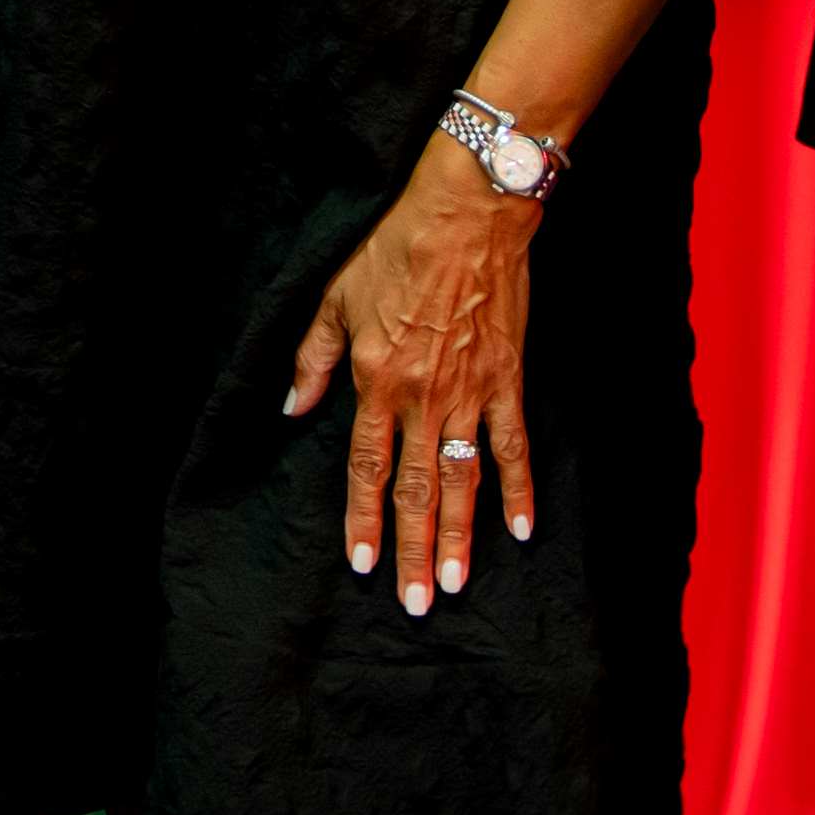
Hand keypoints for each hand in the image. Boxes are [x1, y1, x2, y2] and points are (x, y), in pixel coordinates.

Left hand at [283, 137, 540, 614]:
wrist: (468, 211)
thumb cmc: (396, 246)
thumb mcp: (335, 296)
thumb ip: (314, 358)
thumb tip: (293, 407)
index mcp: (376, 380)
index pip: (365, 468)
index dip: (363, 519)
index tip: (364, 565)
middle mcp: (422, 397)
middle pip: (416, 489)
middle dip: (415, 550)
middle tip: (418, 603)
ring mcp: (469, 393)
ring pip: (463, 480)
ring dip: (461, 536)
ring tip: (456, 583)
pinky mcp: (508, 379)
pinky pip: (514, 445)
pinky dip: (519, 487)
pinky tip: (522, 529)